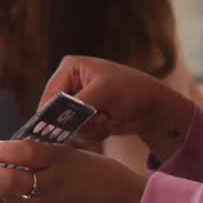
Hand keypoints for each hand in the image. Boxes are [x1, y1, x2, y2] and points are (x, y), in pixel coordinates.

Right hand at [43, 56, 193, 161]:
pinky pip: (81, 133)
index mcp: (70, 69)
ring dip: (89, 126)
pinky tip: (110, 122)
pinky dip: (95, 132)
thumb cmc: (131, 88)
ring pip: (69, 126)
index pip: (50, 93)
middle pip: (57, 112)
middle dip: (78, 120)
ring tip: (107, 117)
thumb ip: (76, 103)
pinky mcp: (87, 118)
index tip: (52, 130)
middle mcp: (71, 85)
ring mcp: (79, 103)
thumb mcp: (103, 91)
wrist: (153, 107)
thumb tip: (56, 119)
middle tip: (98, 117)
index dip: (49, 113)